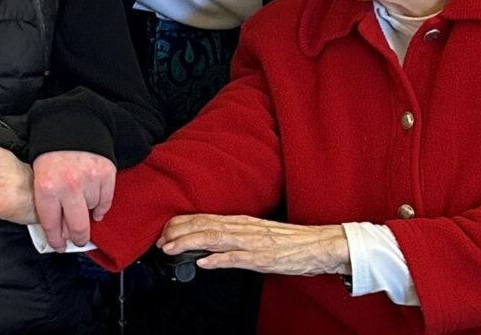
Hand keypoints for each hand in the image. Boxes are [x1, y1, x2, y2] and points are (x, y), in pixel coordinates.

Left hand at [32, 151, 115, 248]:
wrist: (71, 124)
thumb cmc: (51, 152)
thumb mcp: (39, 176)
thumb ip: (47, 202)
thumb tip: (59, 230)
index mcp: (47, 188)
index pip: (52, 224)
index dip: (56, 239)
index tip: (59, 246)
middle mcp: (69, 187)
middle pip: (77, 226)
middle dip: (78, 238)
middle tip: (78, 240)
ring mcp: (90, 180)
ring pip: (91, 211)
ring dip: (87, 212)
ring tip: (81, 205)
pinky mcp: (106, 174)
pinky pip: (106, 201)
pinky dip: (101, 206)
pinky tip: (95, 206)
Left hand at [157, 214, 350, 276]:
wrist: (320, 244)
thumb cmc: (291, 241)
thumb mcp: (258, 233)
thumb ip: (235, 235)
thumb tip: (211, 244)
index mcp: (242, 221)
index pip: (205, 218)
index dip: (182, 224)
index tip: (165, 231)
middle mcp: (244, 228)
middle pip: (204, 226)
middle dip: (179, 232)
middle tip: (160, 240)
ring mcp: (252, 242)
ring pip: (215, 238)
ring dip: (190, 243)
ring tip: (172, 248)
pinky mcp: (262, 258)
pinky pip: (237, 258)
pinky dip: (218, 259)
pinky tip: (204, 262)